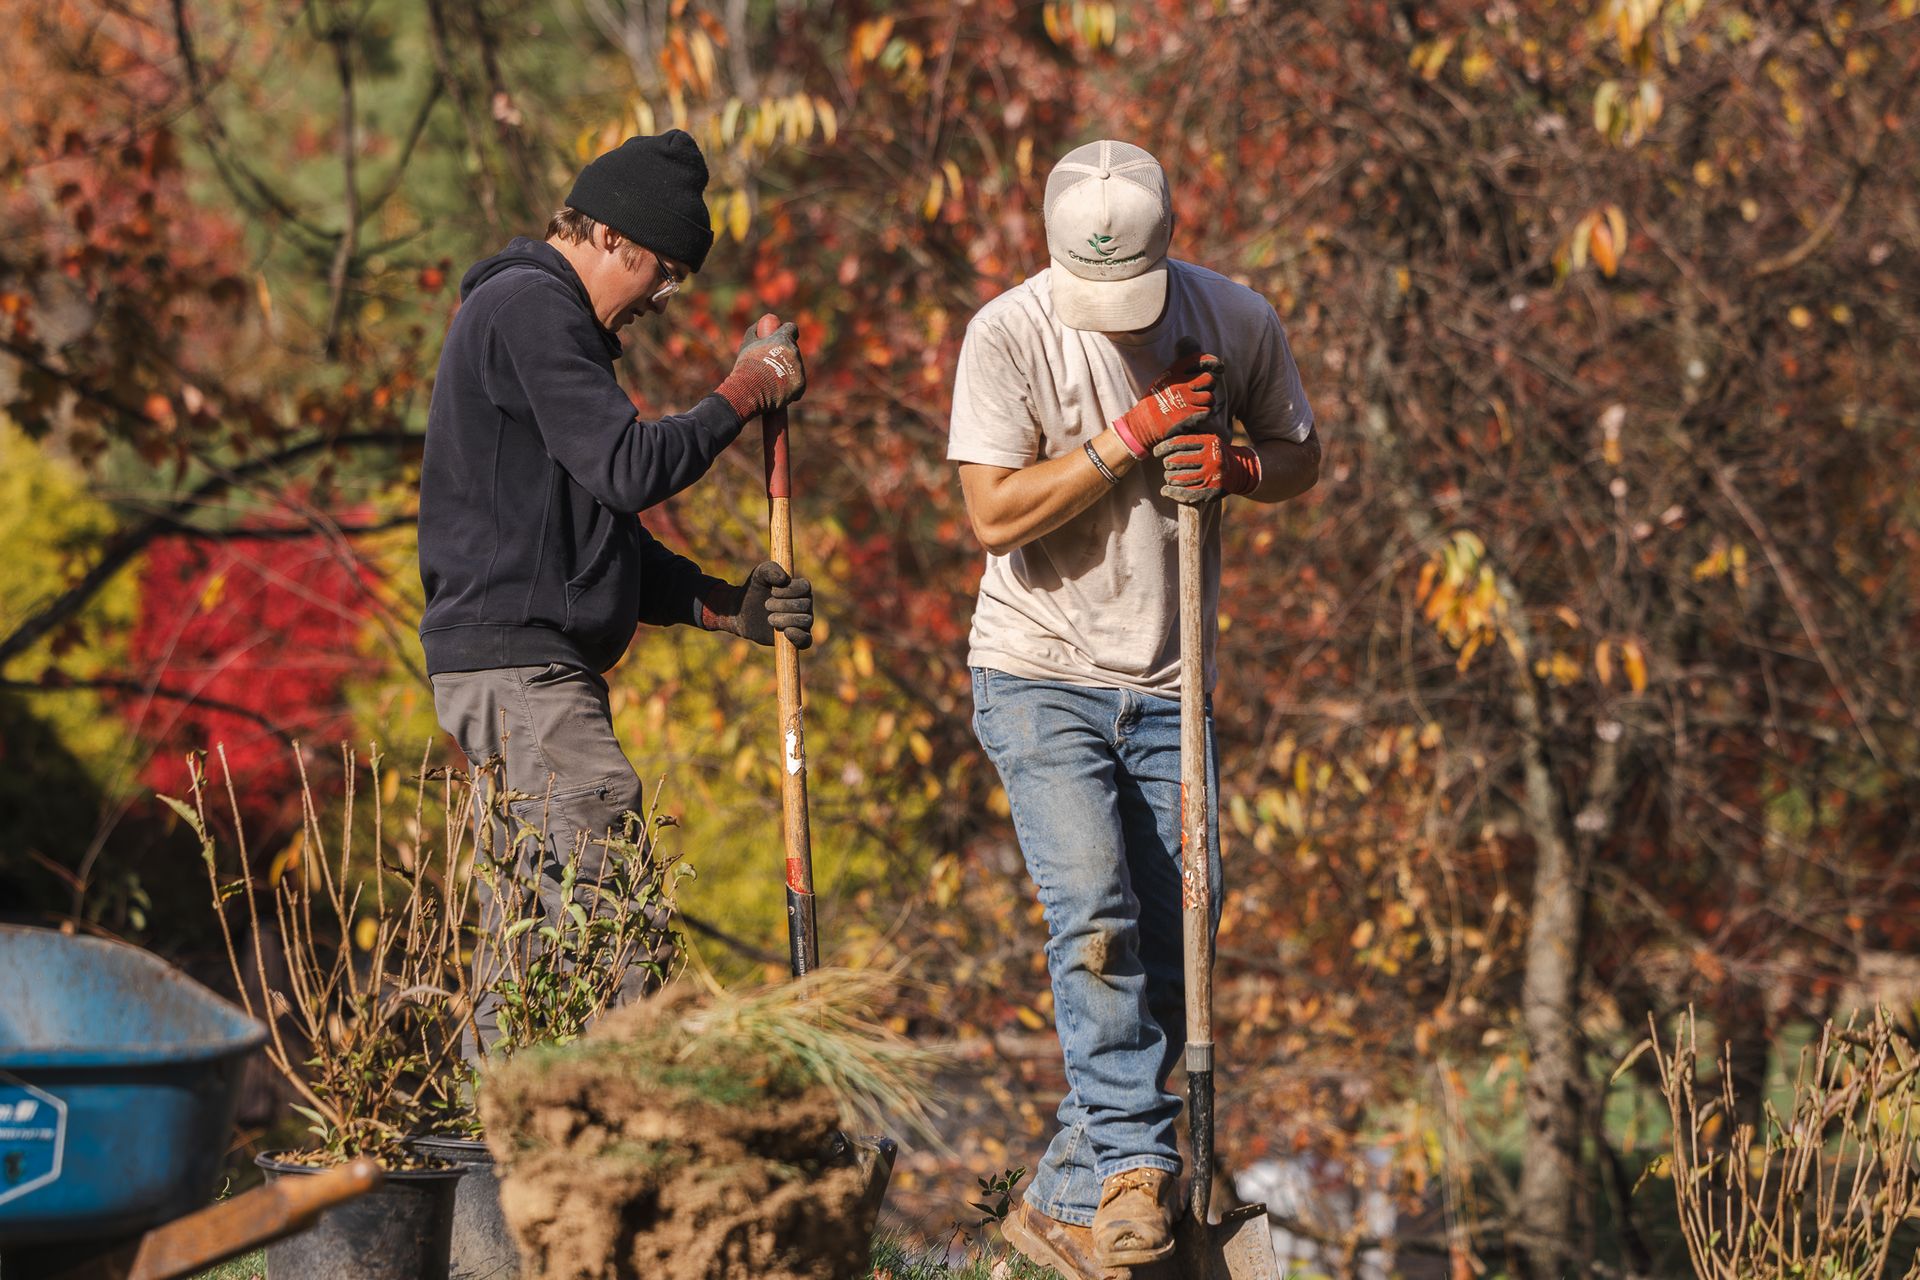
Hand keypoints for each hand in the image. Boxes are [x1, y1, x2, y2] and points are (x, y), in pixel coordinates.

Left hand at [700, 561, 813, 647]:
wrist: (742, 611)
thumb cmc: (754, 589)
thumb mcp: (759, 575)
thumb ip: (770, 569)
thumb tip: (783, 579)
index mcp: (800, 588)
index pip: (805, 587)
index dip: (789, 590)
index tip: (773, 591)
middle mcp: (805, 605)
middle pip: (804, 605)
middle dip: (783, 605)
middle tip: (766, 605)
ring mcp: (802, 622)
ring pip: (805, 621)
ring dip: (785, 619)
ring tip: (770, 618)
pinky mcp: (795, 638)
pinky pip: (806, 641)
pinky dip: (799, 637)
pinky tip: (786, 632)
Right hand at [716, 315, 806, 418]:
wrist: (751, 390)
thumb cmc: (747, 366)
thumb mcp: (747, 344)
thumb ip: (754, 331)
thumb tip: (760, 323)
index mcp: (783, 339)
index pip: (792, 328)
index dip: (787, 332)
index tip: (782, 336)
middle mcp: (794, 352)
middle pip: (793, 349)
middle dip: (785, 353)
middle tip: (772, 362)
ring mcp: (799, 368)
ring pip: (795, 366)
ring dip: (786, 369)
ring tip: (771, 379)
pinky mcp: (801, 384)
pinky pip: (796, 382)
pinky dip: (789, 385)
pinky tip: (777, 390)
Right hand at [1112, 338, 1222, 456]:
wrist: (1144, 424)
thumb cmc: (1156, 401)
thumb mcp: (1164, 378)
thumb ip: (1181, 368)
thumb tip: (1196, 351)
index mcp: (1174, 372)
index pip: (1198, 360)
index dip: (1212, 362)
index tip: (1219, 367)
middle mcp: (1181, 384)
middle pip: (1209, 379)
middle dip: (1209, 387)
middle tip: (1200, 393)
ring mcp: (1185, 399)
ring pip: (1210, 397)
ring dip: (1206, 403)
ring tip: (1195, 406)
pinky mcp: (1189, 415)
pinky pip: (1207, 411)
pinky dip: (1204, 414)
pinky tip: (1194, 416)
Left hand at [1154, 432, 1261, 504]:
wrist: (1242, 470)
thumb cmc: (1216, 454)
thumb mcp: (1208, 440)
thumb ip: (1190, 439)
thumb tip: (1162, 439)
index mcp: (1209, 441)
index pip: (1179, 443)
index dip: (1163, 448)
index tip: (1155, 452)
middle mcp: (1211, 458)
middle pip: (1176, 461)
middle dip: (1167, 464)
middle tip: (1167, 466)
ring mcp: (1212, 475)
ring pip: (1179, 478)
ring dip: (1169, 479)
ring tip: (1168, 478)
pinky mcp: (1212, 491)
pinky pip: (1186, 494)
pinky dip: (1173, 493)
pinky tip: (1165, 491)